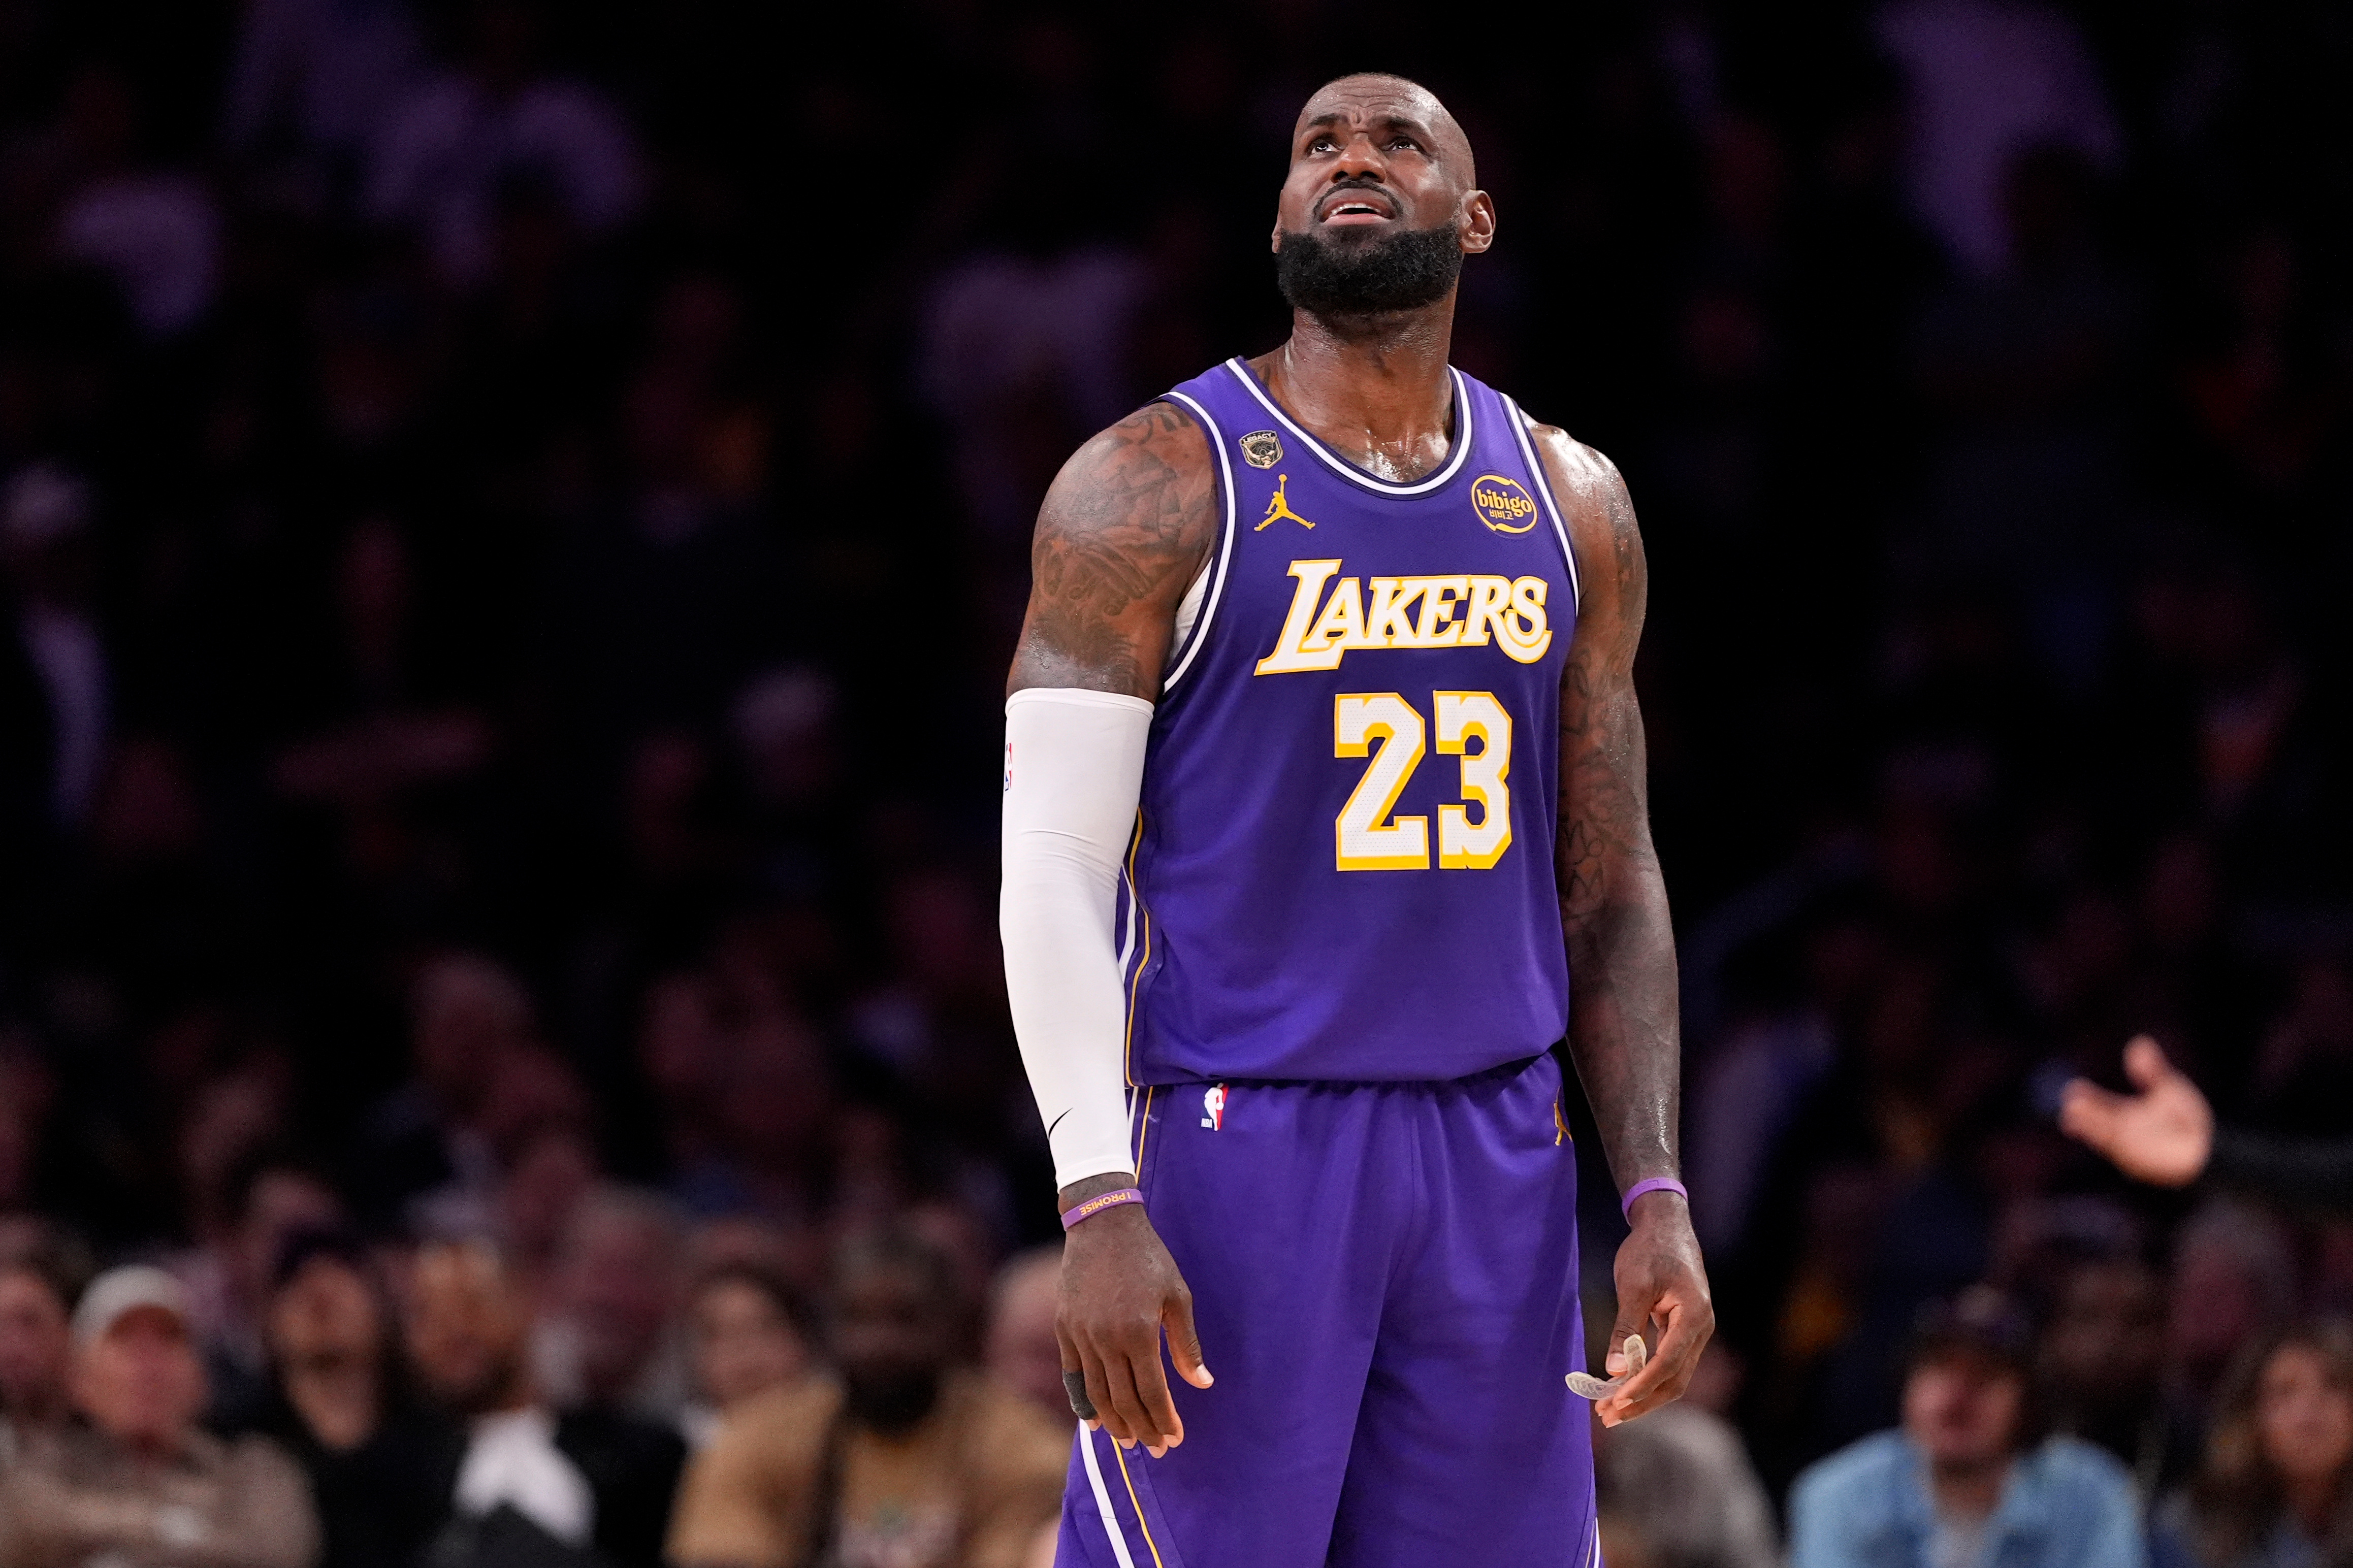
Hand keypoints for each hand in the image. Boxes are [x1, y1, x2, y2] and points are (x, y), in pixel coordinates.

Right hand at [1056, 1176, 1211, 1457]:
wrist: (1102, 1223)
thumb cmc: (1148, 1257)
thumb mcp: (1177, 1295)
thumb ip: (1186, 1344)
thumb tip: (1202, 1384)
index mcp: (1139, 1331)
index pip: (1152, 1392)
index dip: (1164, 1420)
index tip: (1176, 1439)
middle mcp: (1106, 1338)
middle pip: (1124, 1401)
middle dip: (1143, 1430)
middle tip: (1158, 1449)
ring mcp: (1081, 1335)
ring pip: (1097, 1394)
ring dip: (1115, 1424)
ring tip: (1130, 1442)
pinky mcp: (1064, 1327)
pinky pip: (1073, 1376)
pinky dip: (1084, 1403)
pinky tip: (1095, 1422)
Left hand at [1595, 1190, 1711, 1426]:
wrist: (1666, 1225)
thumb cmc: (1650, 1250)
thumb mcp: (1634, 1285)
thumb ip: (1626, 1327)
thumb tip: (1614, 1368)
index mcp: (1694, 1317)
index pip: (1669, 1363)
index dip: (1642, 1386)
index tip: (1615, 1401)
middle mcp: (1701, 1329)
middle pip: (1674, 1380)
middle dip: (1641, 1401)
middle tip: (1607, 1416)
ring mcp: (1695, 1332)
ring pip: (1673, 1377)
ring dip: (1643, 1396)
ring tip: (1610, 1411)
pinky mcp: (1683, 1331)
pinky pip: (1668, 1364)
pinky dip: (1646, 1378)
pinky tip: (1622, 1387)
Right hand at [2059, 1035, 2212, 1186]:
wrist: (2208, 1147)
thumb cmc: (2190, 1121)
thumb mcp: (2170, 1088)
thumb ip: (2153, 1070)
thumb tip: (2139, 1042)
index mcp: (2127, 1114)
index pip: (2100, 1105)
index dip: (2087, 1097)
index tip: (2074, 1089)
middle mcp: (2122, 1131)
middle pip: (2096, 1120)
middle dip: (2084, 1113)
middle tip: (2072, 1102)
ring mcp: (2128, 1147)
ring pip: (2101, 1136)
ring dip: (2088, 1126)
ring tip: (2074, 1113)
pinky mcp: (2136, 1160)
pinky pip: (2117, 1150)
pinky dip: (2107, 1142)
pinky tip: (2098, 1133)